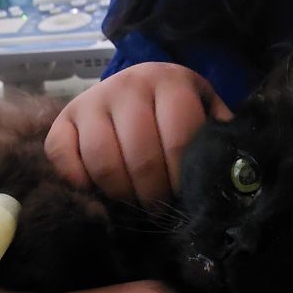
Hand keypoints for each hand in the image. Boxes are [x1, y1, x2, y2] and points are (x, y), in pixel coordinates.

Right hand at [45, 62, 231, 203]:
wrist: (131, 88)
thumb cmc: (172, 111)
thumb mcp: (202, 111)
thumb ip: (216, 135)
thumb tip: (231, 173)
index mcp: (169, 81)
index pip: (177, 139)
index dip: (180, 179)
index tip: (182, 199)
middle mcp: (127, 84)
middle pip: (140, 155)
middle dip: (153, 194)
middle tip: (158, 211)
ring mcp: (90, 101)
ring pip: (102, 160)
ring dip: (120, 194)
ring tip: (132, 205)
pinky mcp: (61, 121)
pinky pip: (63, 157)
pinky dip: (78, 182)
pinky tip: (97, 192)